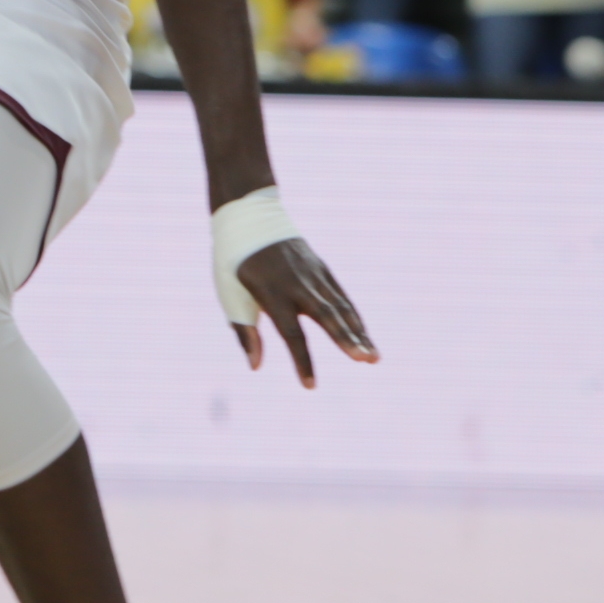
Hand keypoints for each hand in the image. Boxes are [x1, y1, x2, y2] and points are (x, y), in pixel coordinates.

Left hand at [228, 239, 377, 385]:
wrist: (249, 215)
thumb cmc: (233, 262)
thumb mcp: (229, 295)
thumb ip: (244, 332)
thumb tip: (255, 366)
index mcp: (271, 293)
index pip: (291, 334)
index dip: (302, 361)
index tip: (310, 386)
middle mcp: (297, 284)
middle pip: (326, 317)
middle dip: (346, 340)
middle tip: (366, 360)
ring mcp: (313, 274)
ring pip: (340, 307)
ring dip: (358, 332)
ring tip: (374, 357)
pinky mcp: (321, 268)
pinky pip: (340, 296)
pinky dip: (353, 317)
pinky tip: (363, 335)